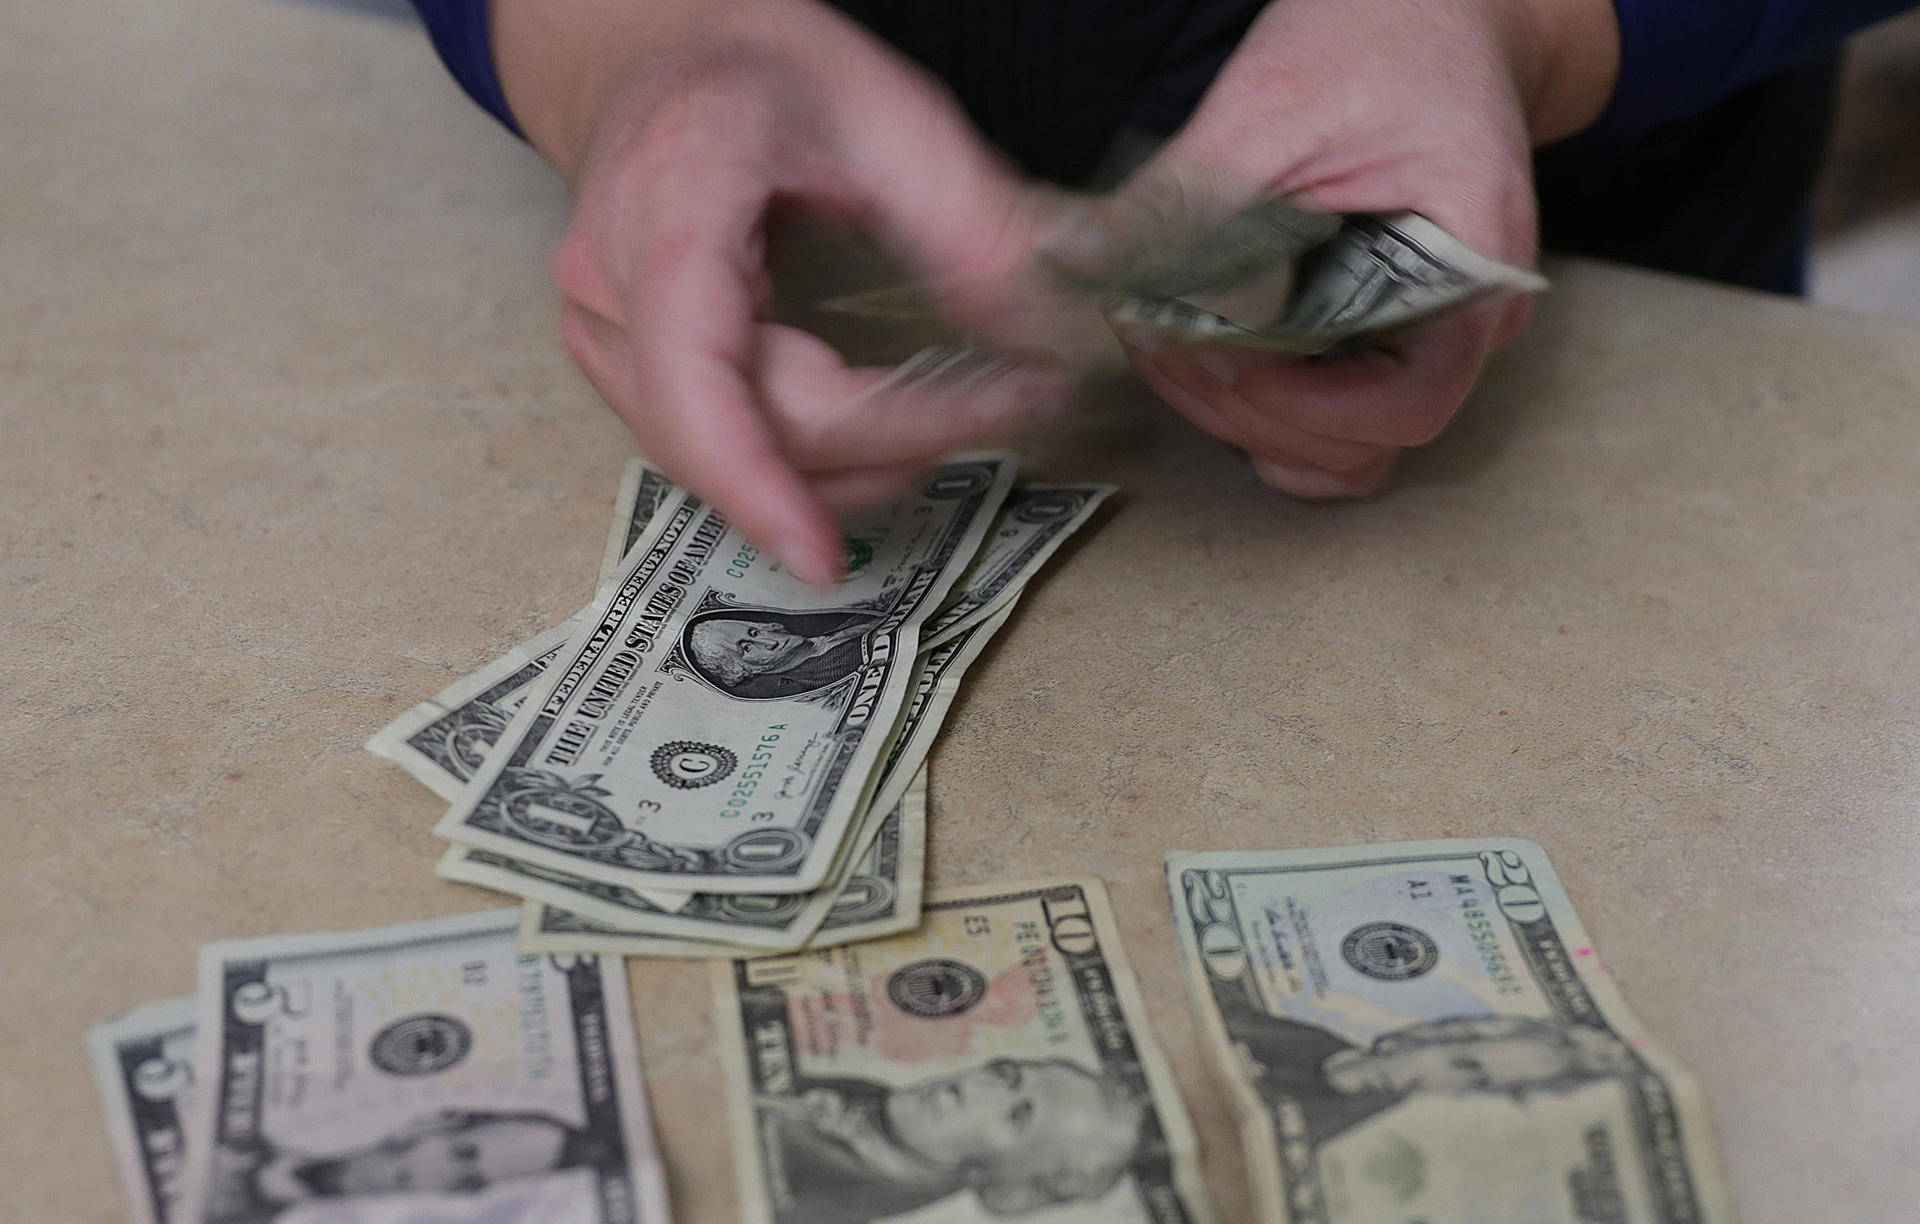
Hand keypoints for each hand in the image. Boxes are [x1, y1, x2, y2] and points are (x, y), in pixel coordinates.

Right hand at [495, 1, 1058, 582]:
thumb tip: (1050, 344)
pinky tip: (882, 432)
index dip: (760, 485)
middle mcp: (610, 287)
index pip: (699, 380)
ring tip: (953, 422)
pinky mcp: (621, 372)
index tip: (829, 554)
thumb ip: (975, 230)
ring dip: (845, 471)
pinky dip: (802, 463)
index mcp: (671, 202)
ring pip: (719, 464)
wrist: (655, 52)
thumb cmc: (760, 72)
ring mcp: (602, 339)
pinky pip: (710, 451)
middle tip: (1007, 411)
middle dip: (880, 451)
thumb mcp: (890, 115)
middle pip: (738, 433)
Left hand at [1063, 0, 1617, 497]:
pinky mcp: (1384, 342)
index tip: (1216, 359)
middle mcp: (1468, 323)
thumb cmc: (1378, 38)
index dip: (1301, 405)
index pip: (1409, 401)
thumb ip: (1181, 196)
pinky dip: (1264, 415)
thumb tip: (1070, 257)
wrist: (1430, 11)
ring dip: (1247, 424)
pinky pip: (1332, 424)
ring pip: (1343, 450)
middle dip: (1247, 411)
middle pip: (1363, 441)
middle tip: (1158, 345)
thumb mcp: (1270, 107)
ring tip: (1174, 354)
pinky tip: (1206, 361)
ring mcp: (1430, 340)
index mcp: (1474, 264)